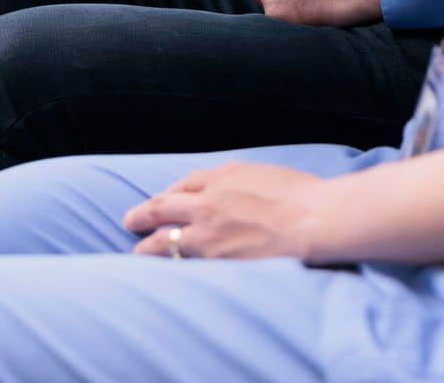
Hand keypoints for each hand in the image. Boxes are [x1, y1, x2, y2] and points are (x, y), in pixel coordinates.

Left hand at [125, 161, 329, 260]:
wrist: (313, 220)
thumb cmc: (300, 195)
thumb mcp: (264, 173)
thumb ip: (239, 181)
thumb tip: (229, 189)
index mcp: (224, 176)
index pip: (185, 183)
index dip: (171, 193)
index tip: (165, 200)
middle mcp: (209, 202)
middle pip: (162, 206)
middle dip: (142, 214)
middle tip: (130, 220)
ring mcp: (209, 234)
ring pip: (164, 241)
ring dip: (147, 247)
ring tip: (138, 253)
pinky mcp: (215, 260)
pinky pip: (182, 263)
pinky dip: (170, 265)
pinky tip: (164, 271)